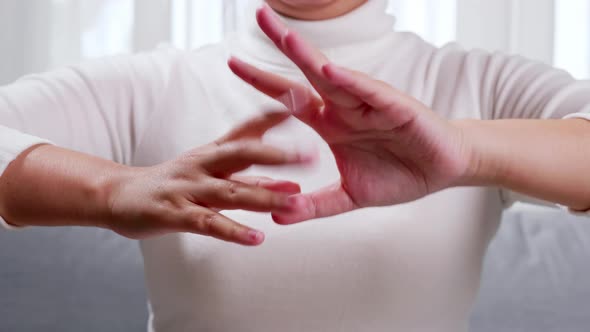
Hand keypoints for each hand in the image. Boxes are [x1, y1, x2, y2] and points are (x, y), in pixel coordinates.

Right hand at [107, 111, 307, 243]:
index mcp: (214, 153)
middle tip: (311, 155)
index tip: (302, 102)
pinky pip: (209, 223)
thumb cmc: (175, 184)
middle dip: (277, 155)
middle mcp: (203, 165)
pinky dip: (234, 231)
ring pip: (231, 192)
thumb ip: (254, 181)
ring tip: (295, 203)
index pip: (247, 130)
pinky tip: (257, 239)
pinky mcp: (175, 214)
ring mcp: (188, 188)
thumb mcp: (214, 176)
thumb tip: (294, 184)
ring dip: (265, 197)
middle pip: (242, 155)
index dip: (274, 116)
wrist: (119, 194)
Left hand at [228, 4, 472, 223]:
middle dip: (283, 43)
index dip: (262, 81)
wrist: (441, 172)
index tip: (233, 63)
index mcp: (331, 124)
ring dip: (310, 57)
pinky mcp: (397, 108)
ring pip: (335, 76)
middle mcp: (345, 108)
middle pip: (307, 73)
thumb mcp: (348, 196)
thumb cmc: (398, 174)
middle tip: (260, 15)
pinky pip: (370, 93)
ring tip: (285, 37)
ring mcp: (369, 104)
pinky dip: (351, 82)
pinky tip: (330, 70)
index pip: (290, 98)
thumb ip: (314, 205)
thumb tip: (276, 216)